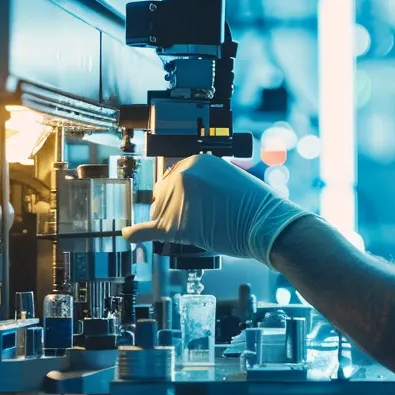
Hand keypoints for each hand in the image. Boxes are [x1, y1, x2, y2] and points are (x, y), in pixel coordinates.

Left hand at [121, 154, 312, 264]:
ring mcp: (176, 198)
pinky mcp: (174, 223)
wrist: (266, 223)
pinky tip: (128, 234)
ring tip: (203, 228)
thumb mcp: (230, 177)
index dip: (181, 194)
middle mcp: (182, 174)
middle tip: (200, 219)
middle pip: (162, 194)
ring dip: (173, 223)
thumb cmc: (256, 205)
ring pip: (159, 214)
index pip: (174, 177)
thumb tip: (190, 195)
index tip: (187, 202)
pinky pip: (148, 228)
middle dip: (174, 208)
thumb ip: (206, 181)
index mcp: (197, 160)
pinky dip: (137, 233)